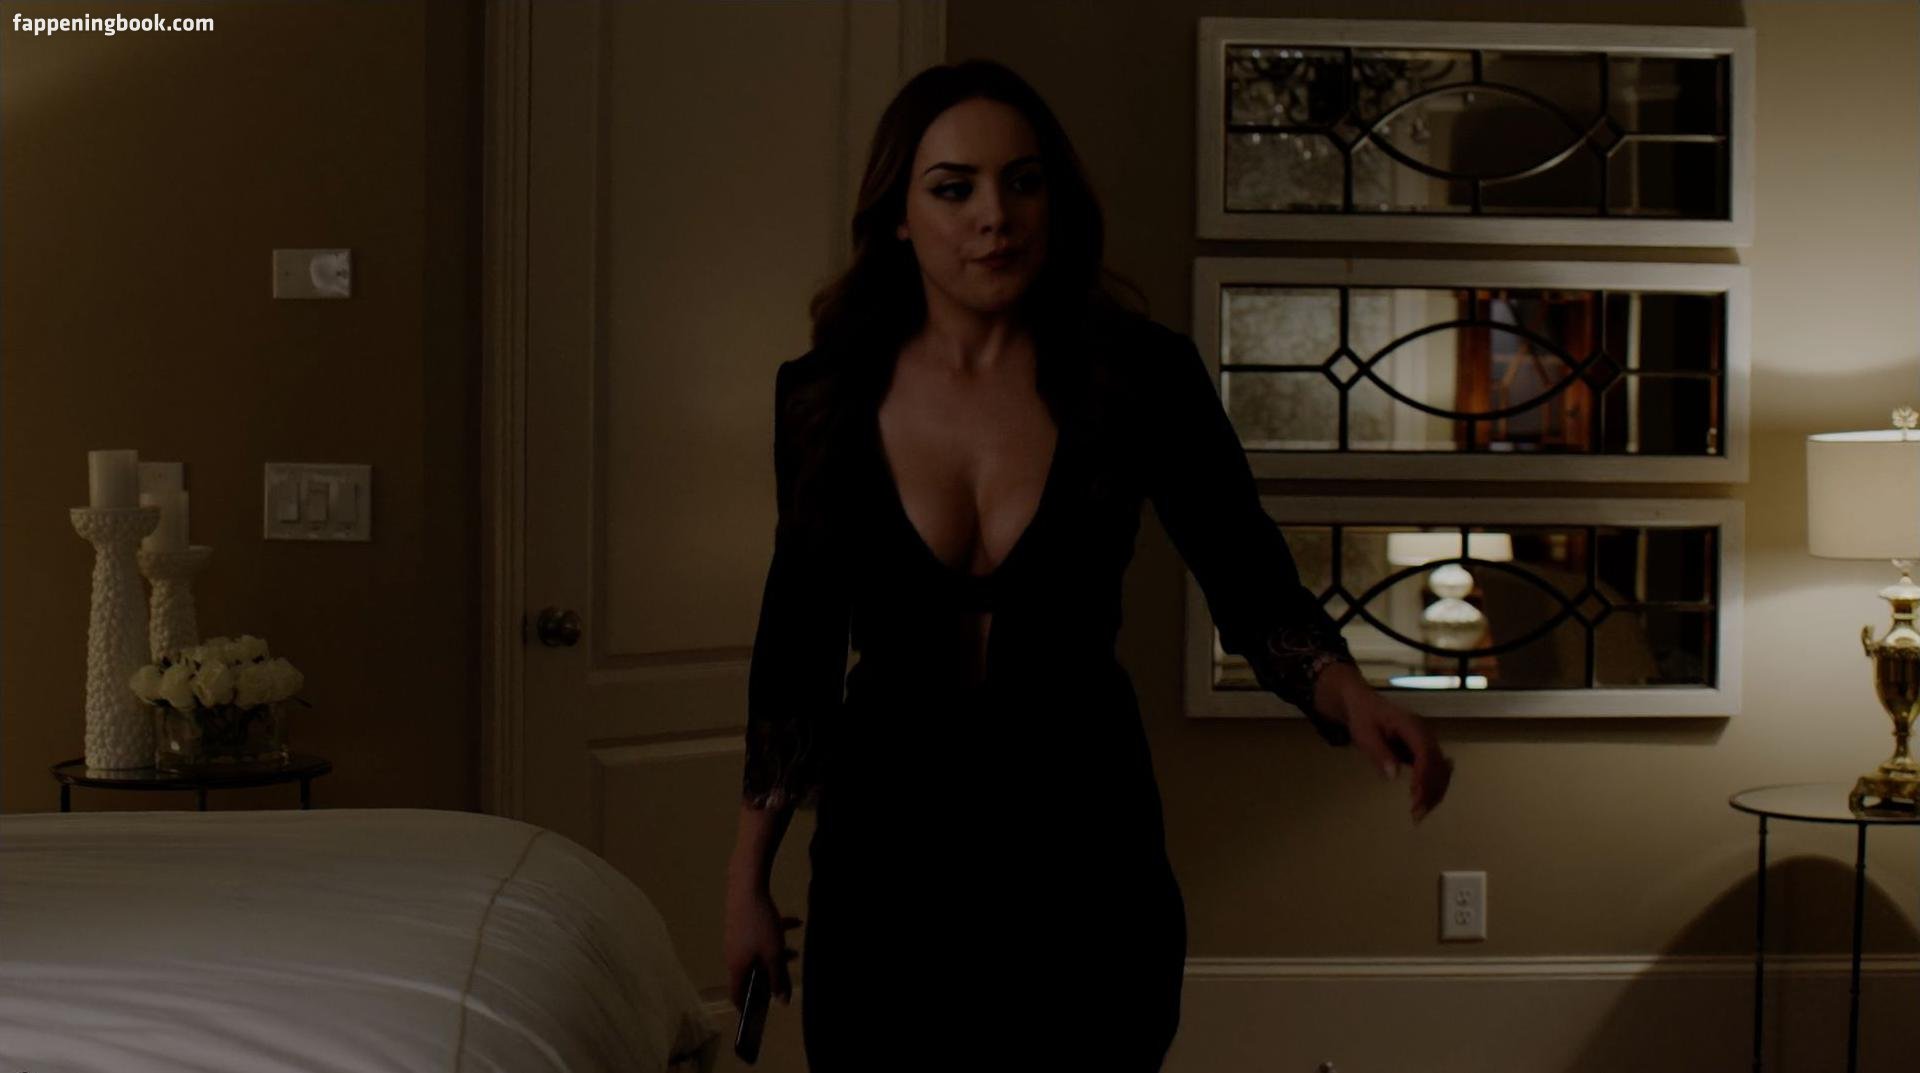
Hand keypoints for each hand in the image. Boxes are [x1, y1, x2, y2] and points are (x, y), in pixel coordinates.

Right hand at [723, 882, 802, 1009]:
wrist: (747, 888)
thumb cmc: (760, 925)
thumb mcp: (774, 954)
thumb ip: (778, 978)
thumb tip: (782, 1002)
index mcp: (737, 966)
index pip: (737, 994)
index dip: (746, 1005)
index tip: (757, 1013)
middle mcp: (732, 955)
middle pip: (752, 971)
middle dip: (772, 974)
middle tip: (787, 976)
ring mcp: (736, 938)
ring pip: (759, 952)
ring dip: (777, 953)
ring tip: (795, 951)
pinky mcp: (741, 924)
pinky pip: (760, 935)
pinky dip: (775, 933)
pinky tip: (795, 921)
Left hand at [1338, 686, 1452, 823]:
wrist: (1364, 704)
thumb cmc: (1363, 718)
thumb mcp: (1364, 734)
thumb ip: (1378, 753)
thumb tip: (1393, 775)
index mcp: (1412, 726)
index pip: (1425, 753)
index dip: (1423, 777)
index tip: (1415, 798)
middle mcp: (1425, 735)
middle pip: (1438, 765)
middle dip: (1431, 791)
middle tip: (1416, 814)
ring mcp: (1428, 743)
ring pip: (1441, 771)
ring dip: (1434, 793)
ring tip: (1419, 814)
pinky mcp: (1425, 751)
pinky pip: (1435, 771)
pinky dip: (1432, 788)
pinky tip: (1424, 803)